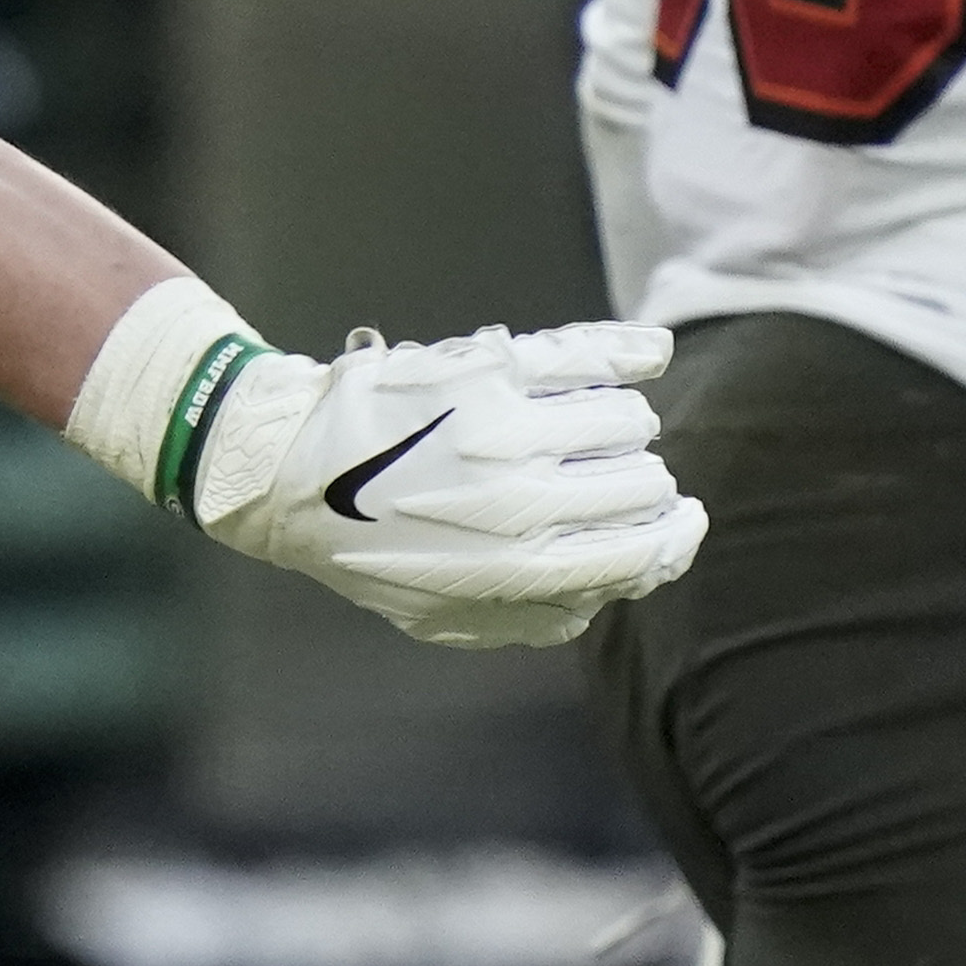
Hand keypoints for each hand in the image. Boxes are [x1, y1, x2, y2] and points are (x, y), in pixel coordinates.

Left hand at [195, 321, 703, 649]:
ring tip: (604, 427)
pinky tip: (650, 354)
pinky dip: (627, 352)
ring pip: (622, 422)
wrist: (287, 472)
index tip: (679, 519)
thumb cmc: (368, 547)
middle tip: (617, 477)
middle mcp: (527, 501)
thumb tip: (619, 584)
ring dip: (622, 426)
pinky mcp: (488, 370)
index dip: (670, 536)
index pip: (643, 551)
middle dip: (638, 484)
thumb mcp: (452, 613)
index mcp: (523, 571)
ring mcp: (510, 430)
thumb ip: (541, 613)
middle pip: (640, 485)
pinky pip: (586, 356)